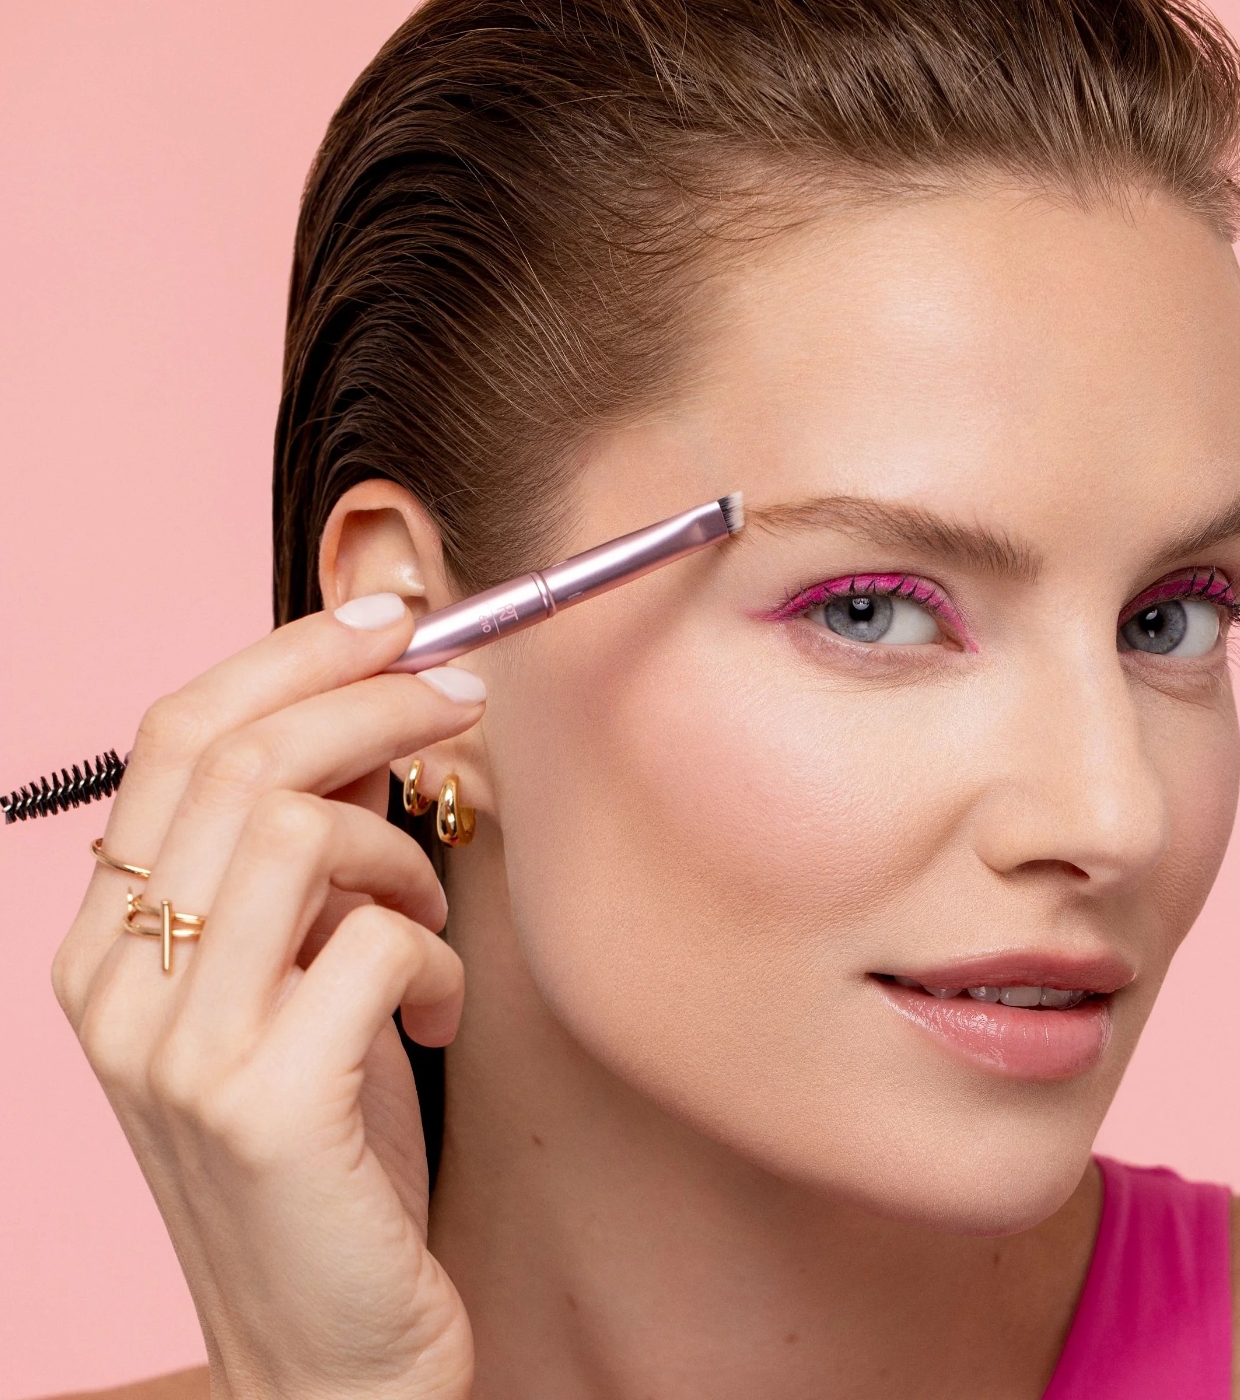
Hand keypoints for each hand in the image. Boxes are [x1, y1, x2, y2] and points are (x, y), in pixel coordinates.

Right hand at [53, 595, 479, 1399]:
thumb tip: (369, 717)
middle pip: (235, 757)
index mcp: (106, 943)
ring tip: (430, 914)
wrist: (327, 1350)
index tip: (391, 621)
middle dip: (369, 698)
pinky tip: (440, 1010)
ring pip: (296, 827)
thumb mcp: (297, 980)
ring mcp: (175, 1048)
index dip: (292, 655)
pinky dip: (436, 955)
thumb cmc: (330, 1150)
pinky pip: (374, 942)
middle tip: (462, 697)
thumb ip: (303, 861)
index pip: (175, 733)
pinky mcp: (262, 1105)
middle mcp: (115, 986)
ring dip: (400, 846)